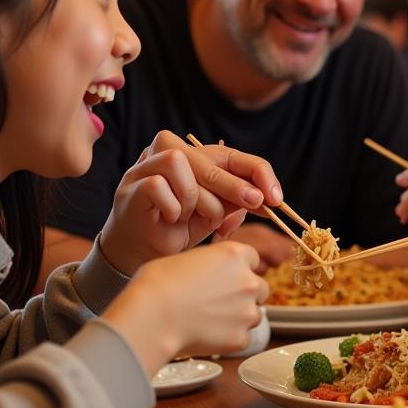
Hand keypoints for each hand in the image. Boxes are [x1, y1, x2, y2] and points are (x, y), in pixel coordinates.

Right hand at [100, 131, 281, 275]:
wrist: (142, 255)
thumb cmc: (180, 229)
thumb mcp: (217, 213)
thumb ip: (238, 200)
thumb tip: (269, 198)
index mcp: (197, 156)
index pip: (233, 155)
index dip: (258, 172)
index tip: (276, 197)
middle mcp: (171, 151)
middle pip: (210, 159)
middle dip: (235, 185)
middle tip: (255, 203)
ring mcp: (147, 165)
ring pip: (180, 164)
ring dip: (196, 198)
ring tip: (189, 217)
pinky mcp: (132, 184)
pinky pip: (160, 186)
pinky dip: (171, 206)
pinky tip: (169, 219)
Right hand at [103, 242, 266, 373]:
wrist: (152, 317)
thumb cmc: (158, 285)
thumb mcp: (185, 259)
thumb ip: (209, 265)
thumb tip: (209, 274)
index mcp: (235, 255)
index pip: (252, 258)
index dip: (238, 269)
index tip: (227, 278)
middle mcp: (248, 281)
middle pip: (259, 288)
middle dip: (244, 295)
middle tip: (218, 303)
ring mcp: (247, 311)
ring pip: (254, 315)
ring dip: (238, 318)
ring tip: (209, 321)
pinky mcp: (240, 338)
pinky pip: (243, 339)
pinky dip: (229, 340)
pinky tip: (207, 337)